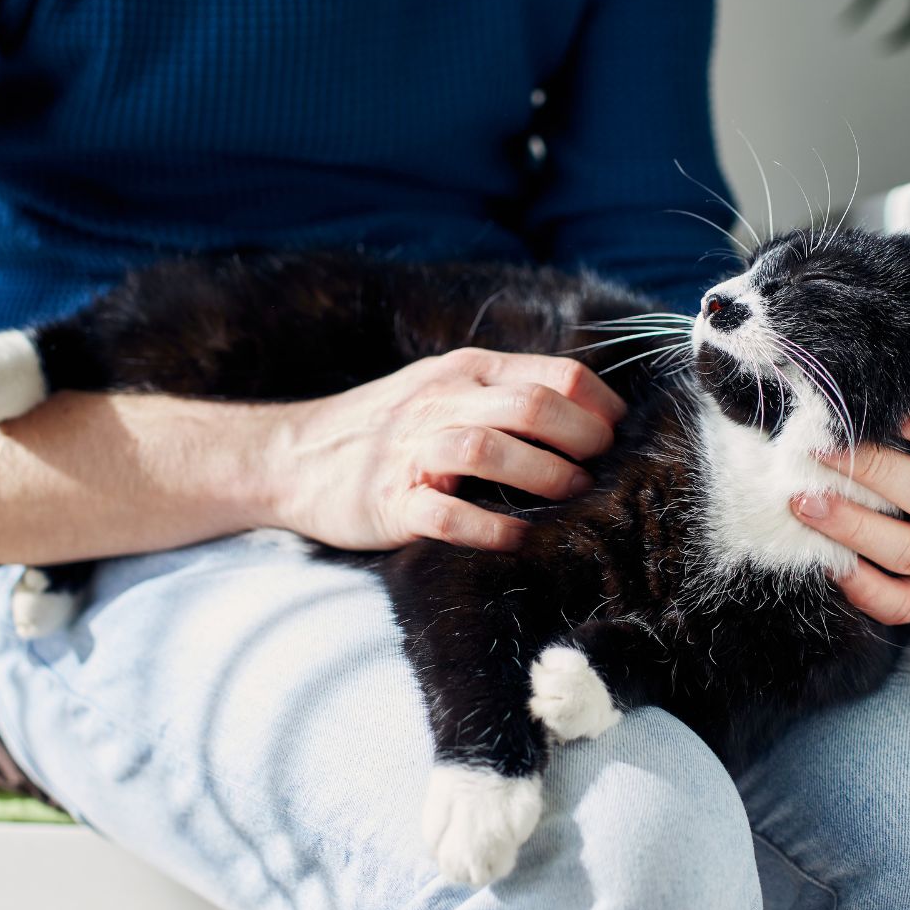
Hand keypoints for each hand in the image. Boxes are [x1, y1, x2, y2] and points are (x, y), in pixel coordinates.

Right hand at [267, 348, 625, 550]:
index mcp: (464, 372)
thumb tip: (582, 409)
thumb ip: (501, 390)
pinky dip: (491, 528)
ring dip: (543, 475)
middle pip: (532, 407)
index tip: (619, 435)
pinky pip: (448, 515)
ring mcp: (413, 452)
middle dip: (582, 440)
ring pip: (489, 451)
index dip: (600, 406)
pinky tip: (518, 538)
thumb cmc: (384, 428)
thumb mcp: (442, 387)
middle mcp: (441, 403)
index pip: (554, 375)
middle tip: (601, 468)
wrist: (290, 457)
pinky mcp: (391, 503)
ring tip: (570, 496)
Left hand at [790, 409, 909, 624]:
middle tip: (820, 454)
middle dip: (873, 473)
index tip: (884, 412)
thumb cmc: (889, 463)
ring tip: (806, 504)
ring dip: (854, 526)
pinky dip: (861, 585)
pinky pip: (900, 603)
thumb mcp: (899, 435)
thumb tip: (838, 392)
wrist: (888, 520)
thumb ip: (885, 418)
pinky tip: (829, 560)